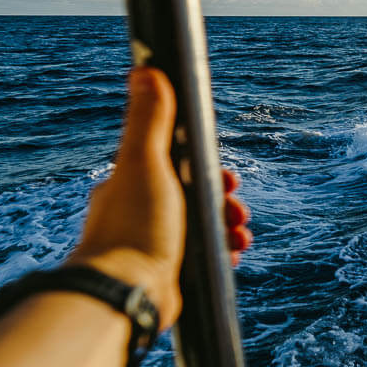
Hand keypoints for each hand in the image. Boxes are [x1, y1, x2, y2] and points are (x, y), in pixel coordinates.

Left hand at [66, 67, 251, 329]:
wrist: (126, 295)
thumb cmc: (134, 228)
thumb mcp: (146, 163)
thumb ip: (150, 119)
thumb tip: (145, 71)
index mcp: (131, 185)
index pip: (175, 164)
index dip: (206, 166)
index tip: (226, 177)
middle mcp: (138, 213)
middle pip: (193, 196)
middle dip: (223, 200)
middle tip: (236, 208)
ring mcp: (152, 245)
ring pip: (201, 227)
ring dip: (227, 226)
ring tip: (240, 234)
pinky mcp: (166, 274)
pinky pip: (202, 257)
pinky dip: (221, 252)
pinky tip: (232, 254)